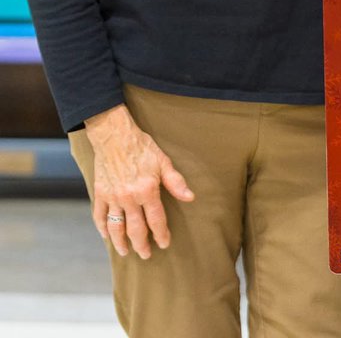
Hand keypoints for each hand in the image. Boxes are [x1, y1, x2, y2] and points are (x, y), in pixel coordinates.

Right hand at [84, 104, 194, 258]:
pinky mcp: (100, 194)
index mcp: (147, 191)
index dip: (161, 234)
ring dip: (121, 243)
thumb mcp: (163, 161)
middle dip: (142, 245)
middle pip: (136, 229)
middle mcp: (129, 198)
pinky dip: (102, 229)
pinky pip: (100, 217)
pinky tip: (107, 236)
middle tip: (146, 254)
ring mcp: (113, 198)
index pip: (156, 220)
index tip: (164, 243)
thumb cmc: (142, 147)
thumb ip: (176, 182)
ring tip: (126, 252)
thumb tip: (190, 197)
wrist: (115, 136)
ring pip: (116, 228)